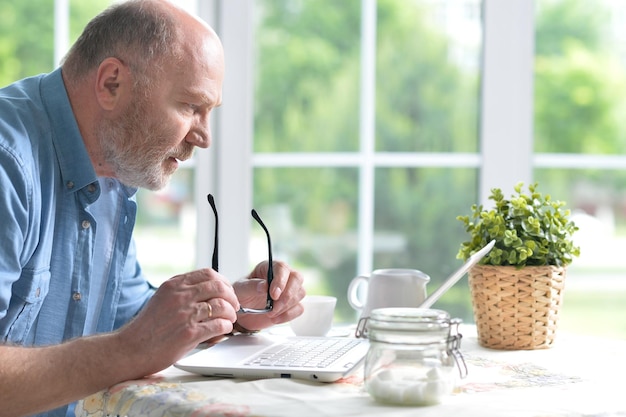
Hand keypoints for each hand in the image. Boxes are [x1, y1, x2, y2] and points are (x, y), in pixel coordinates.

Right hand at [116, 268, 239, 374]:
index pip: (208, 273)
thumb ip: (183, 292)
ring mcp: (185, 314)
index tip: (227, 291)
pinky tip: (224, 330)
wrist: (130, 350)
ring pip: (221, 305)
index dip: (223, 281)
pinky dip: (226, 327)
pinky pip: (218, 325)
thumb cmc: (147, 328)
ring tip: (230, 319)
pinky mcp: (189, 333)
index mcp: (174, 285)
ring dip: (230, 313)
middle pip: (218, 287)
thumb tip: (209, 290)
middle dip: (231, 296)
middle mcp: (180, 296)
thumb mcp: (162, 299)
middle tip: (234, 306)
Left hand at [233, 260, 305, 330]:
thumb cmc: (241, 296)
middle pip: (297, 278)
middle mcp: (283, 276)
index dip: (280, 281)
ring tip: (270, 314)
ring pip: (300, 293)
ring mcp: (290, 290)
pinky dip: (288, 315)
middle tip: (274, 306)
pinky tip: (275, 319)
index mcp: (269, 267)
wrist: (243, 313)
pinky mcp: (292, 305)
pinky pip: (299, 308)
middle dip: (287, 294)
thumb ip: (251, 286)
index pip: (282, 268)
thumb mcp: (240, 290)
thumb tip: (264, 286)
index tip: (273, 295)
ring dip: (286, 306)